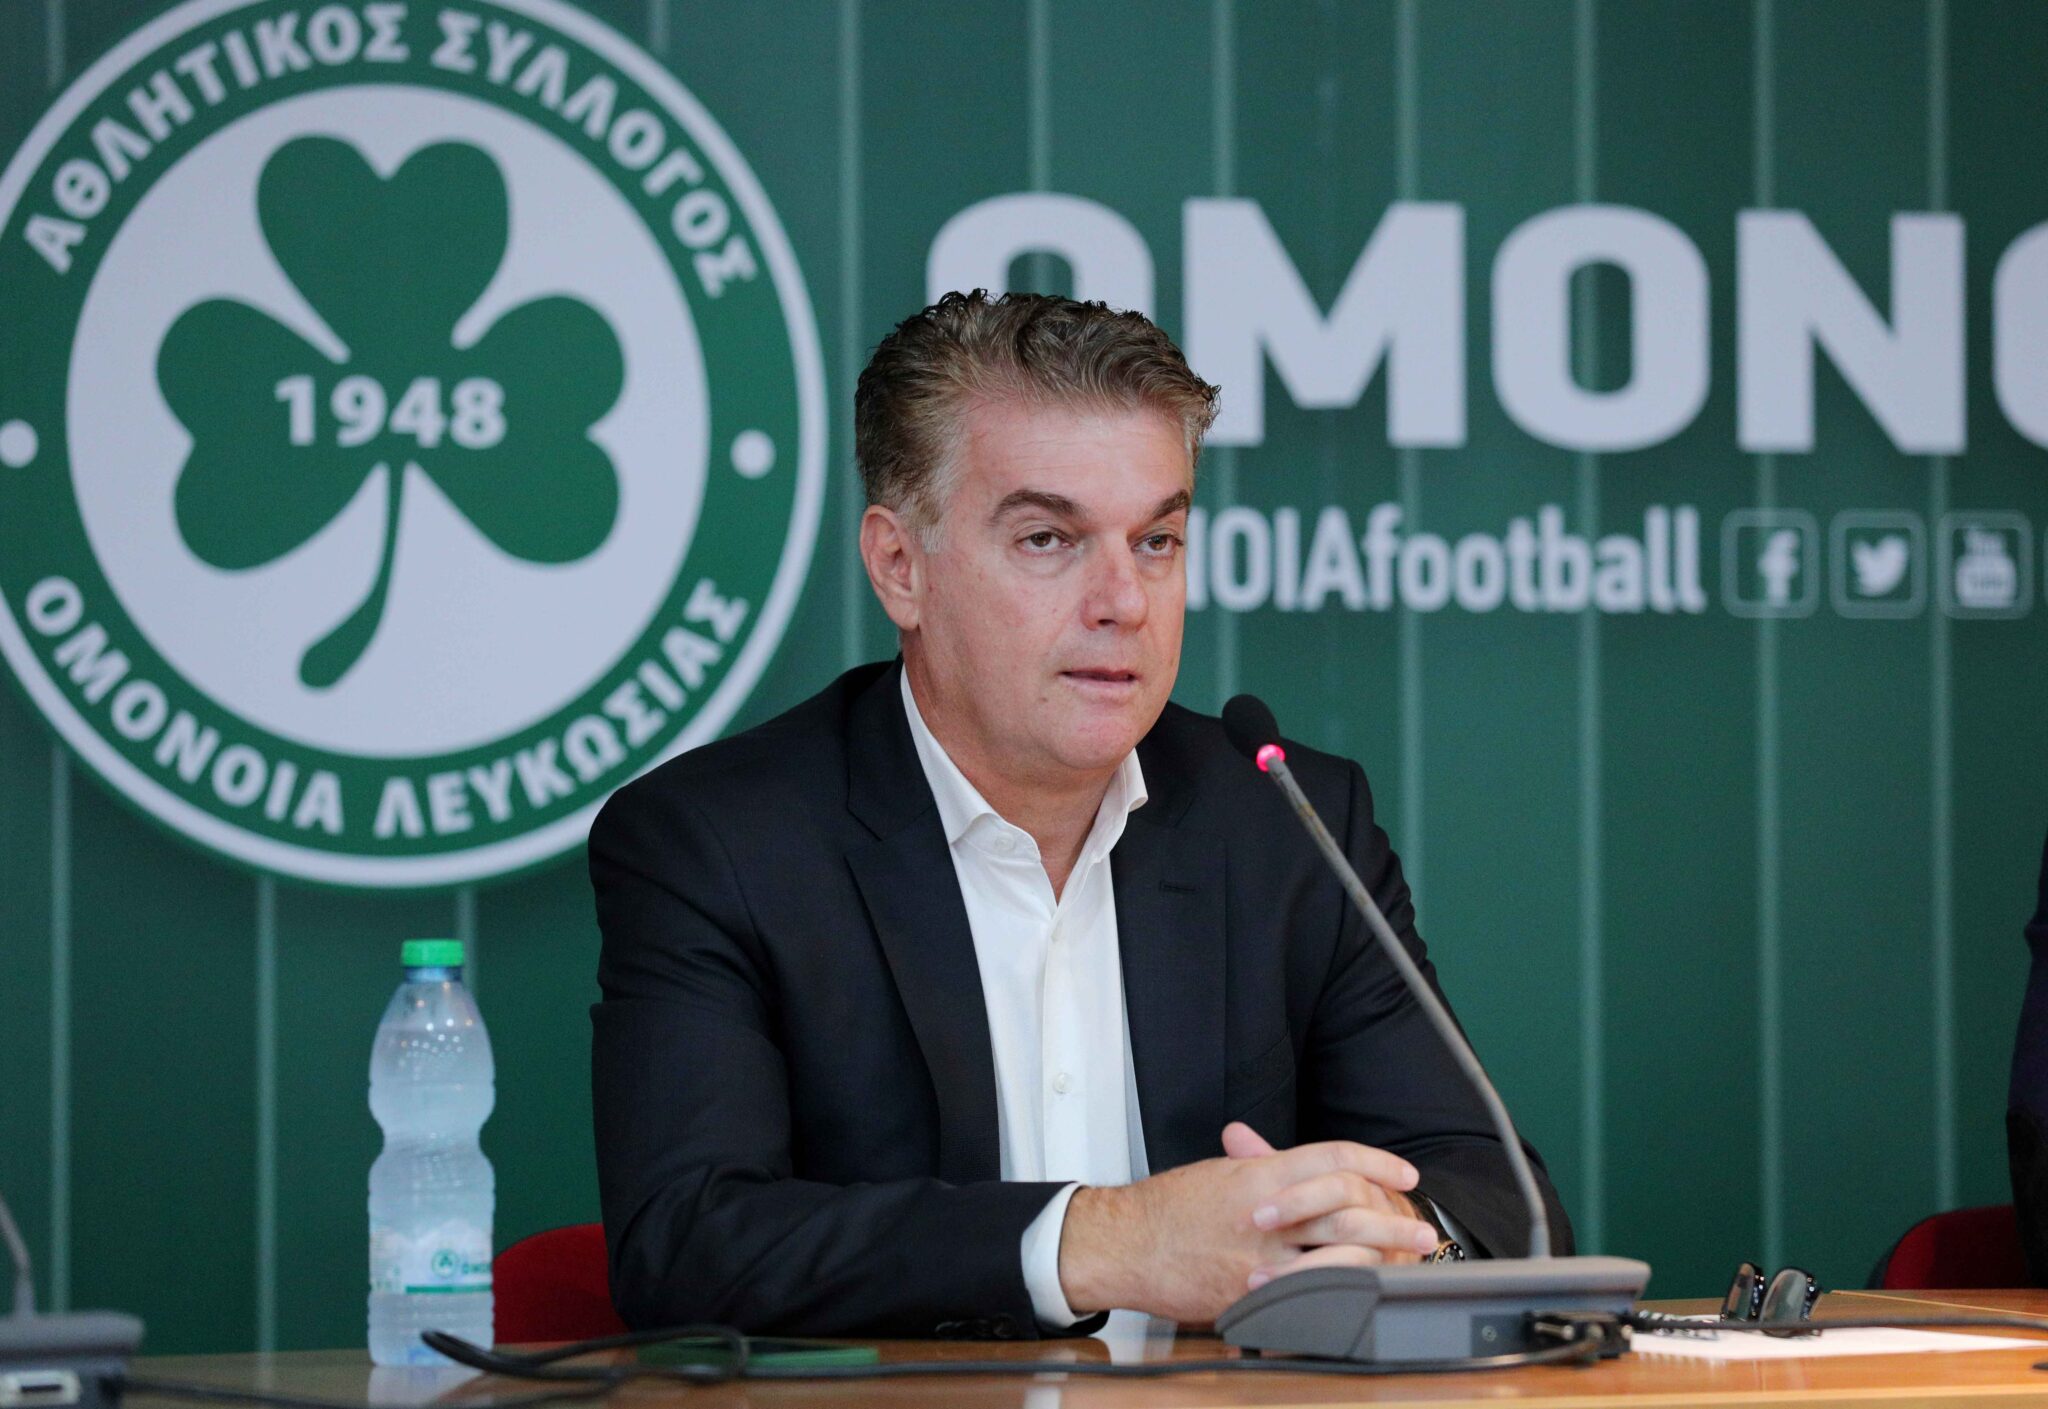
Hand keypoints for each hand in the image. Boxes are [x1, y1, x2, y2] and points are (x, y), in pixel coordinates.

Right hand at [1056, 1122, 1439, 1322]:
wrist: (1124, 1243)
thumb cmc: (1165, 1208)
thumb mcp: (1219, 1175)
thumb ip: (1261, 1169)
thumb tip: (1292, 1164)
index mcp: (1261, 1174)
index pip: (1332, 1158)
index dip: (1375, 1162)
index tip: (1403, 1172)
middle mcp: (1266, 1211)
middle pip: (1346, 1207)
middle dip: (1392, 1219)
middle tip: (1422, 1228)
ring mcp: (1260, 1256)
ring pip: (1335, 1255)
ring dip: (1380, 1260)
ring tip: (1407, 1265)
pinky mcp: (1250, 1293)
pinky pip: (1305, 1294)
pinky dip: (1337, 1295)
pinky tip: (1361, 1298)